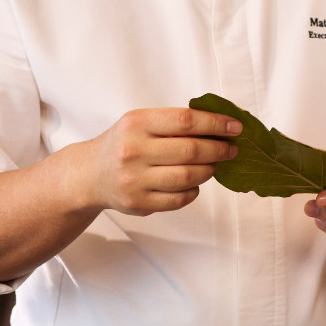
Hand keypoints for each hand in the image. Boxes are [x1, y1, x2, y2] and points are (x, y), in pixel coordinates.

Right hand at [76, 108, 240, 216]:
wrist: (89, 174)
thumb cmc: (124, 143)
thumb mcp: (141, 122)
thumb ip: (174, 123)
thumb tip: (222, 126)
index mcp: (137, 123)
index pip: (186, 121)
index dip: (216, 124)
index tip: (236, 127)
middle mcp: (133, 151)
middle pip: (191, 151)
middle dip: (219, 150)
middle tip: (232, 149)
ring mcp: (134, 181)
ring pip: (187, 177)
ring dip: (209, 171)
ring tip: (214, 165)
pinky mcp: (138, 204)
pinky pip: (179, 199)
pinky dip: (194, 191)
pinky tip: (195, 182)